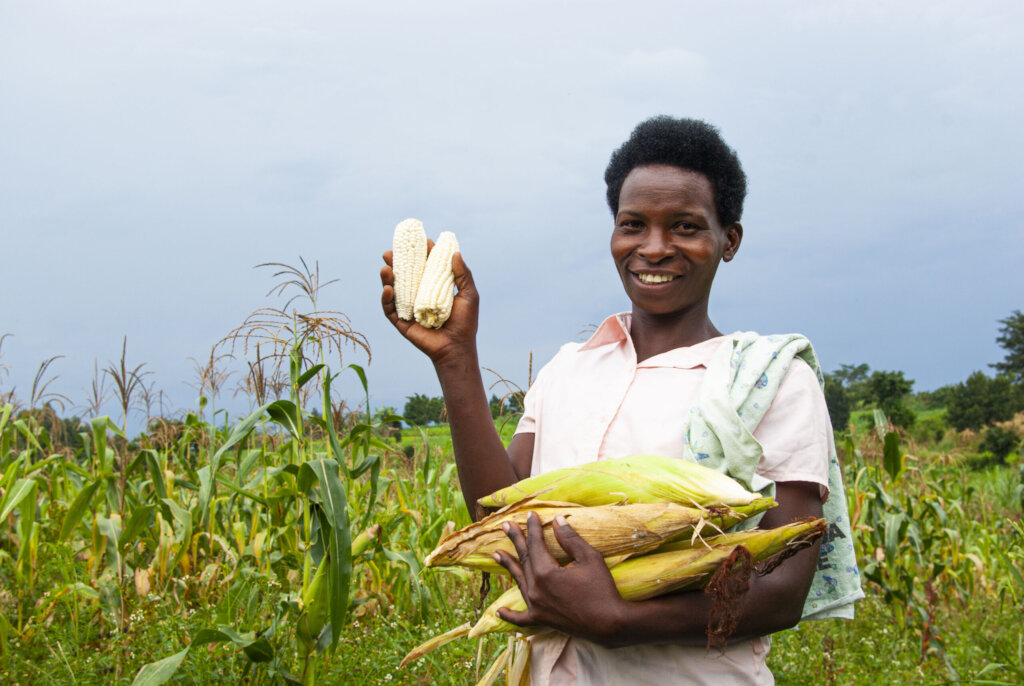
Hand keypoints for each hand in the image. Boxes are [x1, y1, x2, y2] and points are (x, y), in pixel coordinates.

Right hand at [380, 246, 478, 365]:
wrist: (457, 347)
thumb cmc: (465, 322)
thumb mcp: (468, 295)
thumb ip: (463, 274)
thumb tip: (455, 252)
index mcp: (433, 287)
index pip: (424, 266)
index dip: (420, 254)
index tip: (420, 241)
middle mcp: (419, 295)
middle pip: (404, 275)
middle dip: (396, 262)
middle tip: (390, 252)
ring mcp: (409, 308)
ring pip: (393, 289)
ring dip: (387, 277)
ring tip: (386, 267)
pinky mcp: (401, 321)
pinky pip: (389, 308)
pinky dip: (386, 298)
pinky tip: (388, 288)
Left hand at [493, 512, 626, 642]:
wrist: (610, 623)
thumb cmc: (602, 589)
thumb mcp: (590, 558)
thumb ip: (570, 539)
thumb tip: (556, 520)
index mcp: (546, 572)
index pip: (535, 544)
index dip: (533, 528)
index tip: (530, 514)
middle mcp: (536, 589)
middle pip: (524, 559)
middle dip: (516, 540)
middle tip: (506, 525)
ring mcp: (537, 606)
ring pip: (519, 581)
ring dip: (508, 566)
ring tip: (496, 554)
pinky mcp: (542, 620)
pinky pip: (521, 618)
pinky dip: (509, 615)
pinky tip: (499, 611)